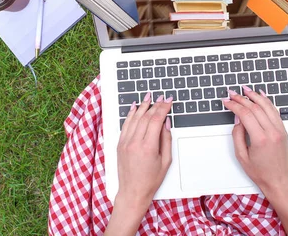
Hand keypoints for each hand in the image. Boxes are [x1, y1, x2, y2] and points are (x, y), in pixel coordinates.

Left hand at [116, 93, 172, 208]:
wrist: (132, 192)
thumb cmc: (150, 180)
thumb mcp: (166, 161)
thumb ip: (166, 140)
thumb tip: (166, 123)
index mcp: (148, 147)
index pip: (156, 120)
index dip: (163, 108)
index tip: (168, 101)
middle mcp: (134, 143)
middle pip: (145, 117)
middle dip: (154, 105)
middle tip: (161, 97)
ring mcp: (125, 143)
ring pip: (134, 118)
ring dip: (142, 106)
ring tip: (148, 96)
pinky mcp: (119, 144)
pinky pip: (125, 125)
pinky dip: (130, 114)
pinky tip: (135, 107)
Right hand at [222, 86, 287, 192]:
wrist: (279, 181)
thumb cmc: (261, 172)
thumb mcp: (242, 156)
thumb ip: (238, 135)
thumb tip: (238, 120)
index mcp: (261, 139)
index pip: (245, 114)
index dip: (234, 105)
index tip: (227, 101)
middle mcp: (272, 132)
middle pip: (255, 108)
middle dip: (242, 98)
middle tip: (232, 93)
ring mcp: (280, 130)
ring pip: (267, 106)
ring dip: (255, 96)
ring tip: (246, 89)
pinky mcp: (283, 130)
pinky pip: (275, 111)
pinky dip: (267, 101)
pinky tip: (261, 96)